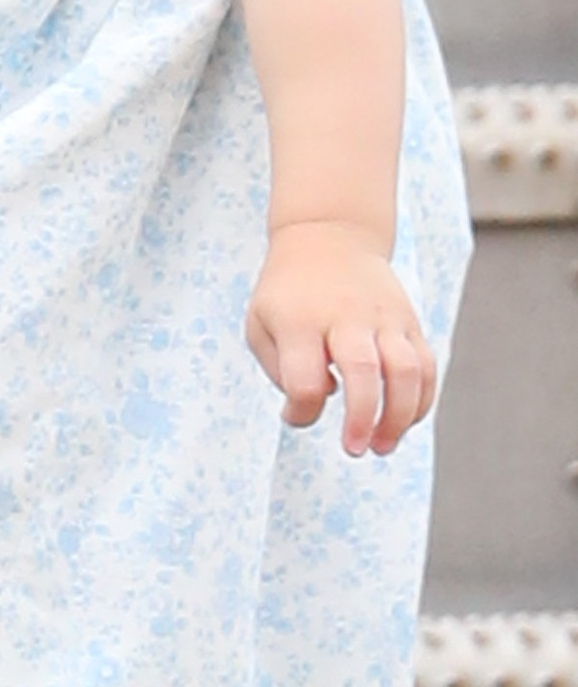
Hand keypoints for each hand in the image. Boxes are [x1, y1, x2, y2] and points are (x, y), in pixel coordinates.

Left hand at [245, 222, 437, 454]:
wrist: (328, 236)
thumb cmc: (288, 293)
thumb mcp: (260, 322)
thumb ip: (279, 370)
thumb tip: (316, 403)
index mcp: (300, 320)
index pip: (303, 379)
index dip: (301, 410)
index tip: (295, 414)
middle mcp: (345, 316)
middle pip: (363, 371)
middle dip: (362, 419)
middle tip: (353, 449)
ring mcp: (383, 318)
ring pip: (406, 371)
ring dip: (400, 417)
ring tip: (382, 445)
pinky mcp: (409, 322)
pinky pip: (426, 368)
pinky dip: (420, 402)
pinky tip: (403, 421)